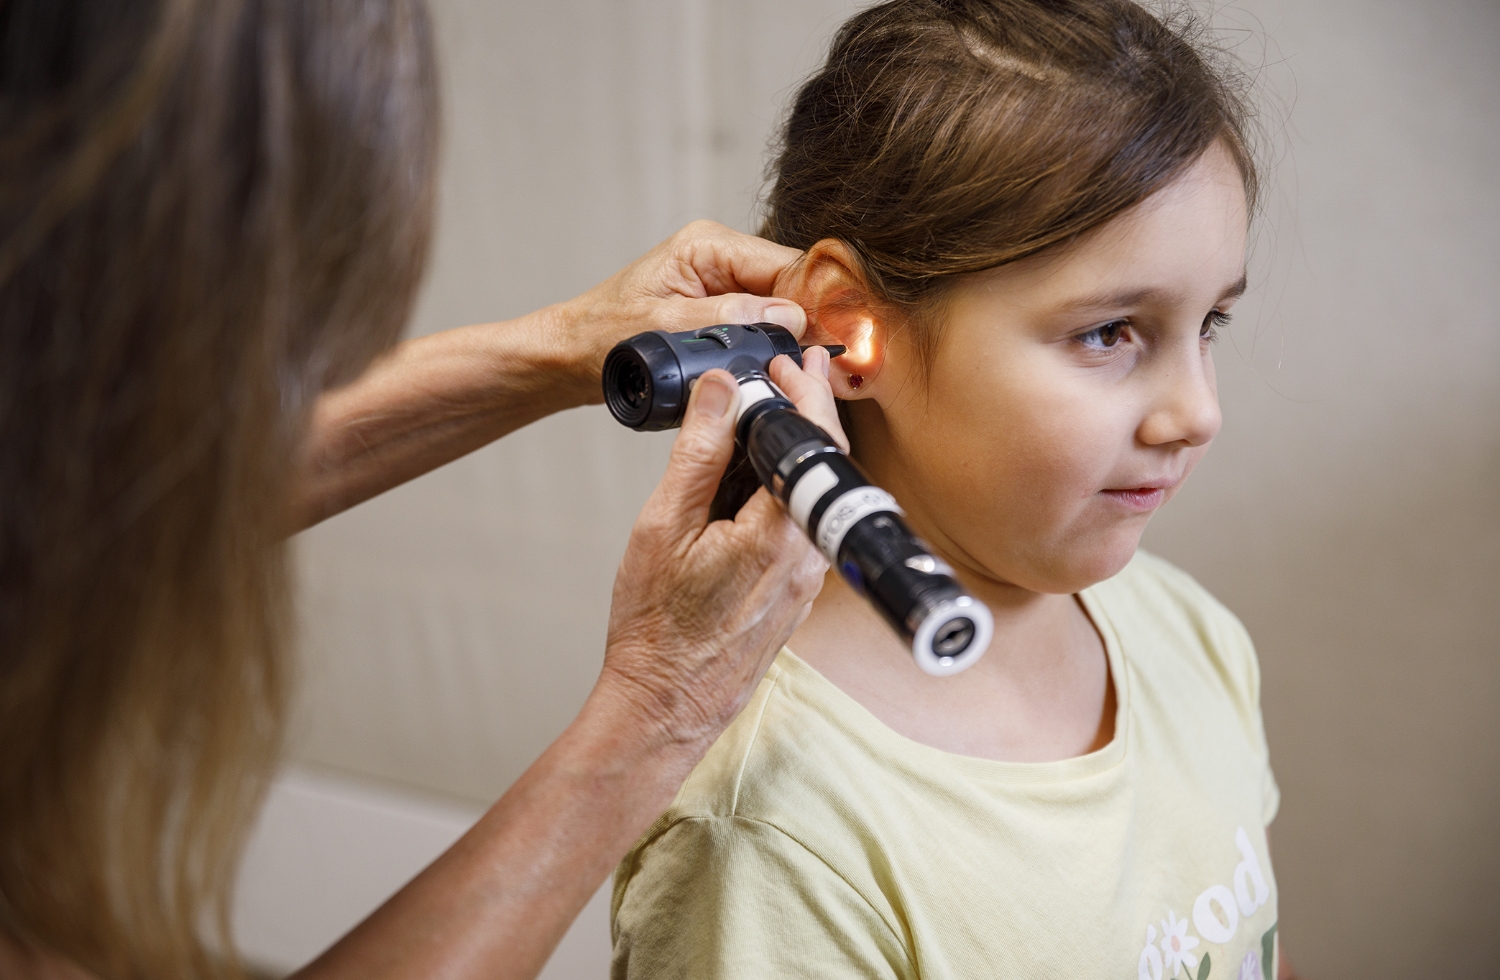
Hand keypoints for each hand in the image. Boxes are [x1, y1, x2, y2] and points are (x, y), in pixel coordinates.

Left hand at [552, 220, 807, 404]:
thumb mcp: (664, 328)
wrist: (570, 356)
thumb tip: (788, 317)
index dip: (814, 300)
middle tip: (821, 364)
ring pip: (780, 307)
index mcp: (708, 245)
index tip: (832, 338)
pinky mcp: (720, 308)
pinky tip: (780, 368)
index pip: (785, 263)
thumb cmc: (602, 337)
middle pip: (790, 283)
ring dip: (789, 339)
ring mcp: (722, 282)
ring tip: (803, 370)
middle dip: (806, 323)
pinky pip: (761, 322)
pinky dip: (771, 346)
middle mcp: (720, 255)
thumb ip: (727, 319)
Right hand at [597, 350, 844, 749]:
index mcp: (781, 532)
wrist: (665, 705)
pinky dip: (782, 488)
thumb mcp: (664, 524)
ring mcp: (806, 578)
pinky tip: (750, 478)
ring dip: (792, 451)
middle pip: (823, 465)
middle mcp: (807, 555)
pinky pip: (799, 523)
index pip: (813, 441)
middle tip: (783, 373)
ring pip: (811, 495)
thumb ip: (698, 451)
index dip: (804, 391)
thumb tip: (720, 389)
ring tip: (757, 419)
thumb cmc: (657, 627)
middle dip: (804, 413)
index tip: (788, 360)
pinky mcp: (795, 592)